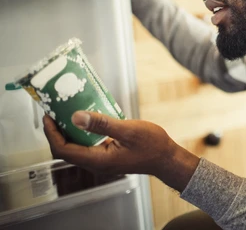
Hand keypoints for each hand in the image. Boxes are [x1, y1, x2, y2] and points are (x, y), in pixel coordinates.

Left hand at [43, 112, 199, 191]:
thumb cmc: (152, 145)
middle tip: (54, 112)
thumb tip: (76, 117)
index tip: (48, 117)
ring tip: (67, 113)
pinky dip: (82, 133)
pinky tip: (86, 120)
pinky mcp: (108, 156)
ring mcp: (102, 161)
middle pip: (67, 150)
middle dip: (57, 132)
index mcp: (98, 160)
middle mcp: (96, 163)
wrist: (167, 158)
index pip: (65, 150)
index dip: (52, 134)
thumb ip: (102, 124)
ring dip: (68, 132)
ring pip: (77, 148)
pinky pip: (88, 146)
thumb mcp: (129, 130)